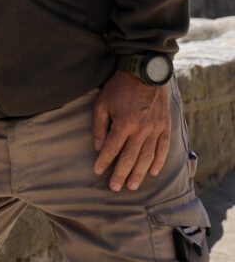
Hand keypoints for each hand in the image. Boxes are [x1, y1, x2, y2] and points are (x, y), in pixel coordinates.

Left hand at [92, 69, 170, 190]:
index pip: (112, 149)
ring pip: (147, 157)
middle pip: (130, 158)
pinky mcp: (165, 127)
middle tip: (115, 187)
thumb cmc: (119, 88)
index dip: (104, 162)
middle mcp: (141, 129)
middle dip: (121, 174)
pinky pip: (163, 148)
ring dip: (138, 173)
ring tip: (132, 186)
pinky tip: (152, 172)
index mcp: (123, 123)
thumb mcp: (102, 103)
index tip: (97, 171)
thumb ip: (99, 126)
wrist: (145, 73)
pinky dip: (158, 162)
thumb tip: (99, 148)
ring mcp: (155, 129)